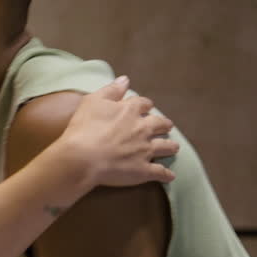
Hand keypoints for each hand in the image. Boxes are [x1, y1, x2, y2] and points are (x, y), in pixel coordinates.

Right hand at [59, 76, 178, 187]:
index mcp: (130, 110)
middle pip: (160, 124)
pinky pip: (160, 172)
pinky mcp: (144, 170)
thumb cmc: (84, 128)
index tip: (146, 107)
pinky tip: (170, 176)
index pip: (143, 104)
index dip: (145, 105)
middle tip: (166, 126)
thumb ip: (111, 90)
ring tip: (174, 147)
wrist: (82, 157)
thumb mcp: (93, 101)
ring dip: (171, 146)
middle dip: (164, 124)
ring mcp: (145, 150)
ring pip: (165, 146)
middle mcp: (143, 128)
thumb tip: (125, 80)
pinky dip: (166, 174)